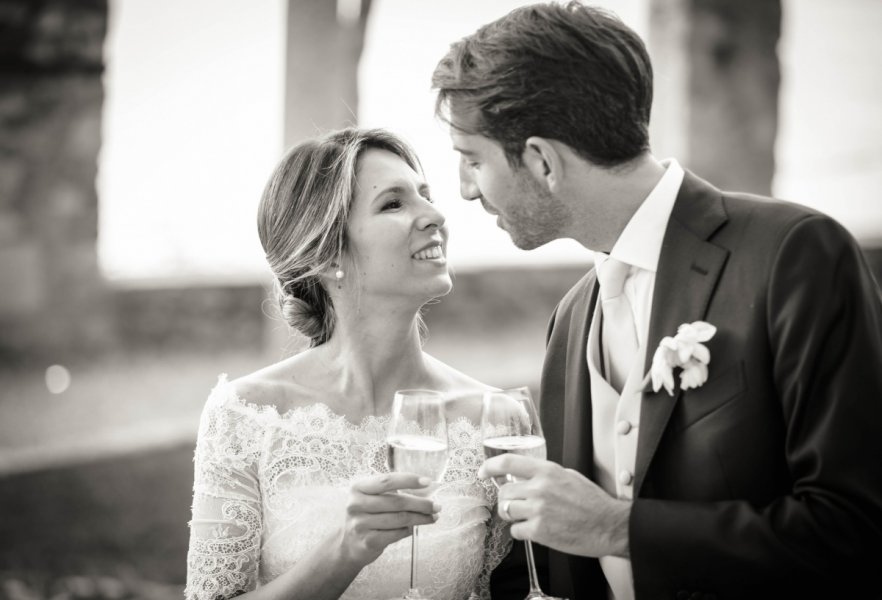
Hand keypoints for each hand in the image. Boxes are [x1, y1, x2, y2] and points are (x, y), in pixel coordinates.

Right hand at [338, 473, 439, 566]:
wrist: (348, 544)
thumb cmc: (367, 515)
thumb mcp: (372, 498)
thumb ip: (392, 492)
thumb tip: (425, 489)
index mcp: (358, 487)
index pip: (387, 481)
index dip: (409, 480)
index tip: (427, 482)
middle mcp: (356, 504)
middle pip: (397, 502)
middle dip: (421, 503)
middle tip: (436, 505)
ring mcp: (360, 524)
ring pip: (400, 519)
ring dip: (420, 518)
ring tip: (432, 517)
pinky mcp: (367, 541)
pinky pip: (396, 534)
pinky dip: (408, 531)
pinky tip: (413, 528)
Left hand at [479, 454, 629, 557]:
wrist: (610, 525)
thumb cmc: (593, 502)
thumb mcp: (570, 476)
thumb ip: (546, 475)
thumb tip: (526, 476)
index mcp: (548, 471)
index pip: (509, 462)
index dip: (490, 466)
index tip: (483, 472)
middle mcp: (540, 488)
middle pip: (504, 491)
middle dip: (506, 499)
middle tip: (515, 504)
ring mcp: (538, 510)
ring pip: (506, 510)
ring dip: (511, 515)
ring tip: (526, 517)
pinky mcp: (540, 531)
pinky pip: (515, 530)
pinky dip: (521, 532)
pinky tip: (535, 530)